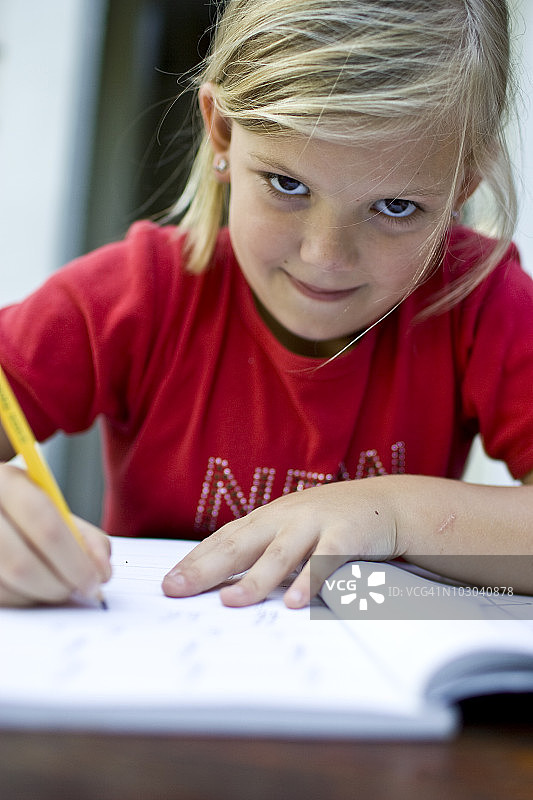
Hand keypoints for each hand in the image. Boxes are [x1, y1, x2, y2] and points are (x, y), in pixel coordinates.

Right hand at [0, 464, 110, 605]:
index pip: (45, 525)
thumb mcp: (50, 503)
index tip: (97, 579)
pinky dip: (22, 599)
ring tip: (57, 586)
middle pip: (22, 563)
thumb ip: (82, 534)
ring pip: (7, 585)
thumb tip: (102, 572)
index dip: (75, 560)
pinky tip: (32, 588)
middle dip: (60, 585)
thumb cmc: (20, 507)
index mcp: (5, 481)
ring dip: (41, 596)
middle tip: (82, 591)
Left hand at [163, 478, 402, 607]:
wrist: (386, 503)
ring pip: (279, 554)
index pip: (223, 540)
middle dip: (206, 568)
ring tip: (230, 603)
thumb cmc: (330, 522)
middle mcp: (285, 518)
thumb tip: (219, 582)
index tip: (169, 584)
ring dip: (254, 580)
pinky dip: (309, 581)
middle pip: (239, 544)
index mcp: (267, 518)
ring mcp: (315, 525)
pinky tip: (294, 603)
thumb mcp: (291, 529)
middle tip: (177, 589)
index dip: (194, 561)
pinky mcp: (346, 537)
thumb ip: (261, 549)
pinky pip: (324, 562)